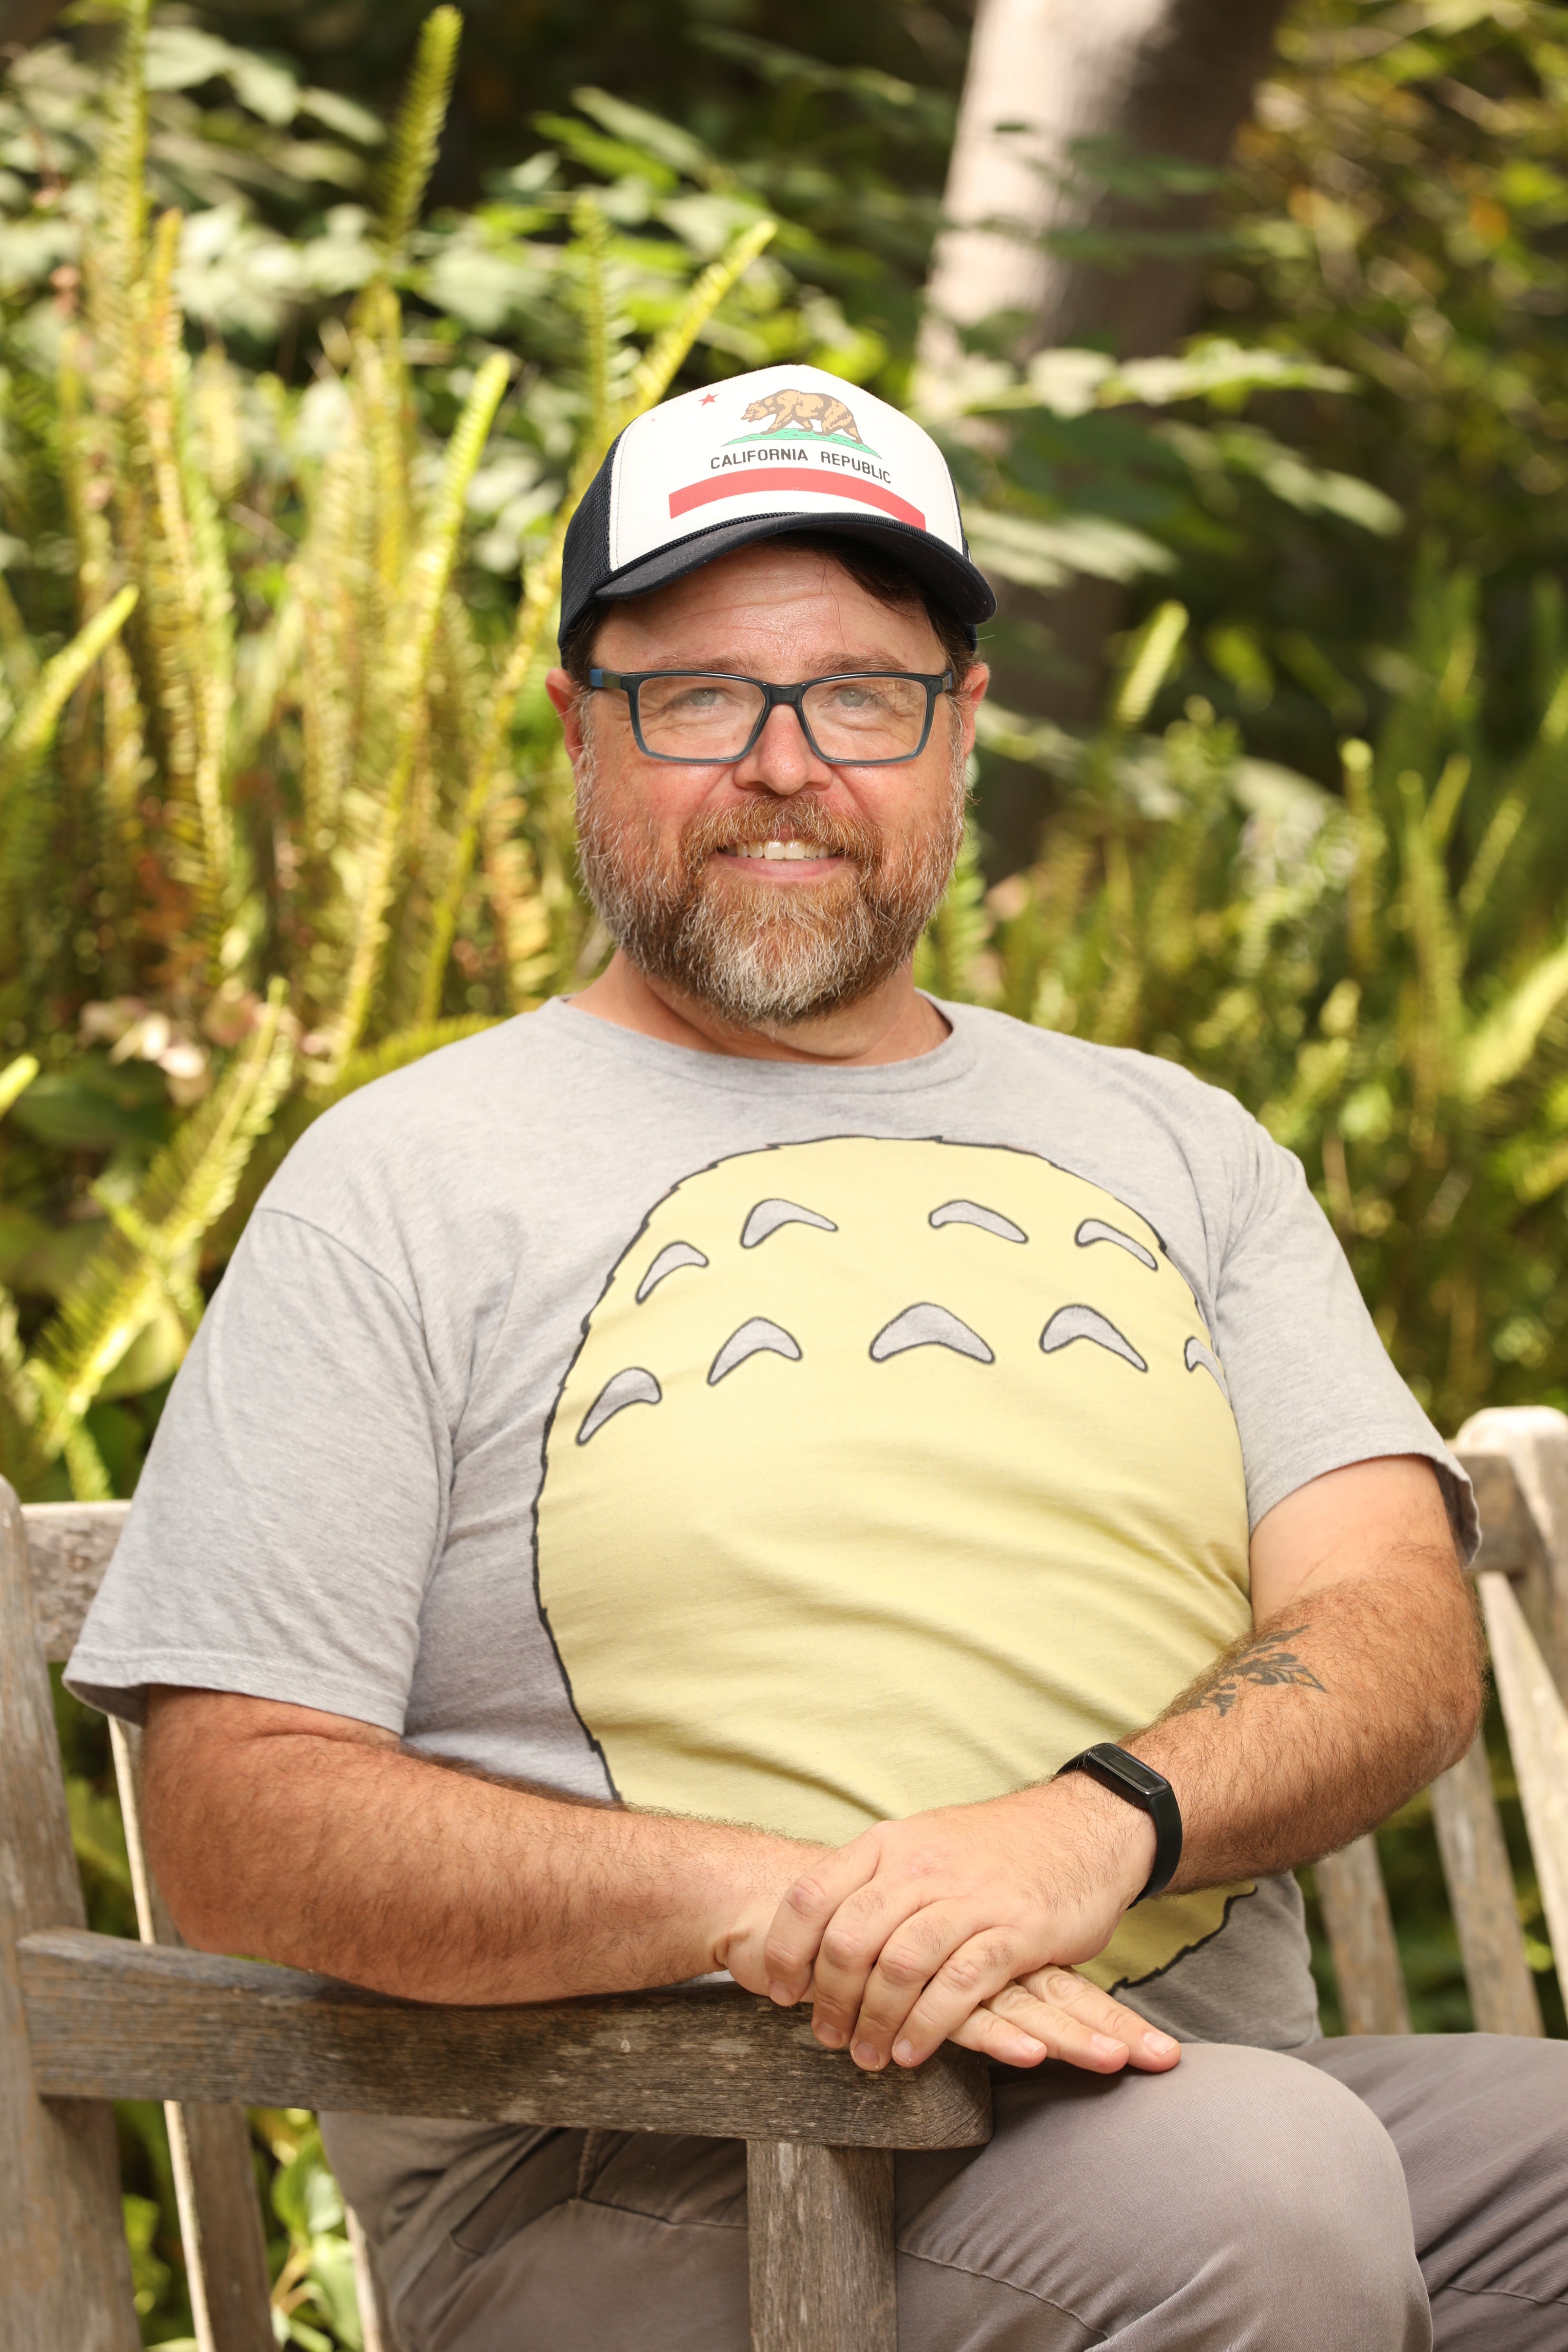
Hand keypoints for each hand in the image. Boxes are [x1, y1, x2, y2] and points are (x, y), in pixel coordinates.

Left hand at [761, 1772, 1154, 2070]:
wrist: (1080, 1827)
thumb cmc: (993, 1849)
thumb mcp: (923, 1844)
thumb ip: (876, 1881)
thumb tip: (819, 1929)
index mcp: (890, 1844)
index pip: (813, 1896)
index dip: (787, 1949)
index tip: (783, 1990)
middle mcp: (921, 1867)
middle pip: (849, 1940)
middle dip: (830, 1999)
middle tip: (827, 2035)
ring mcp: (968, 1898)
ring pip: (899, 1967)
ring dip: (875, 2022)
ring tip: (868, 2055)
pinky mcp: (1014, 1931)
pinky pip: (958, 1986)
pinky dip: (928, 2026)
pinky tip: (913, 2051)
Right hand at [953, 1965, 1179, 2074]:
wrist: (842, 1922)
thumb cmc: (931, 1961)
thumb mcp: (973, 1975)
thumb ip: (1008, 1996)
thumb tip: (1056, 2026)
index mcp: (1017, 1965)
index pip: (1074, 1993)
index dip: (1118, 2022)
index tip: (1166, 2055)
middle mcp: (1001, 1971)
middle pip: (1065, 1999)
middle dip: (1112, 2029)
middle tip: (1162, 2056)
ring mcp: (969, 1984)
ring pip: (1027, 2010)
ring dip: (1072, 2037)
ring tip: (1115, 2057)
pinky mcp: (933, 2004)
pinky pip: (969, 2022)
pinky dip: (1001, 2038)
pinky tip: (1031, 2054)